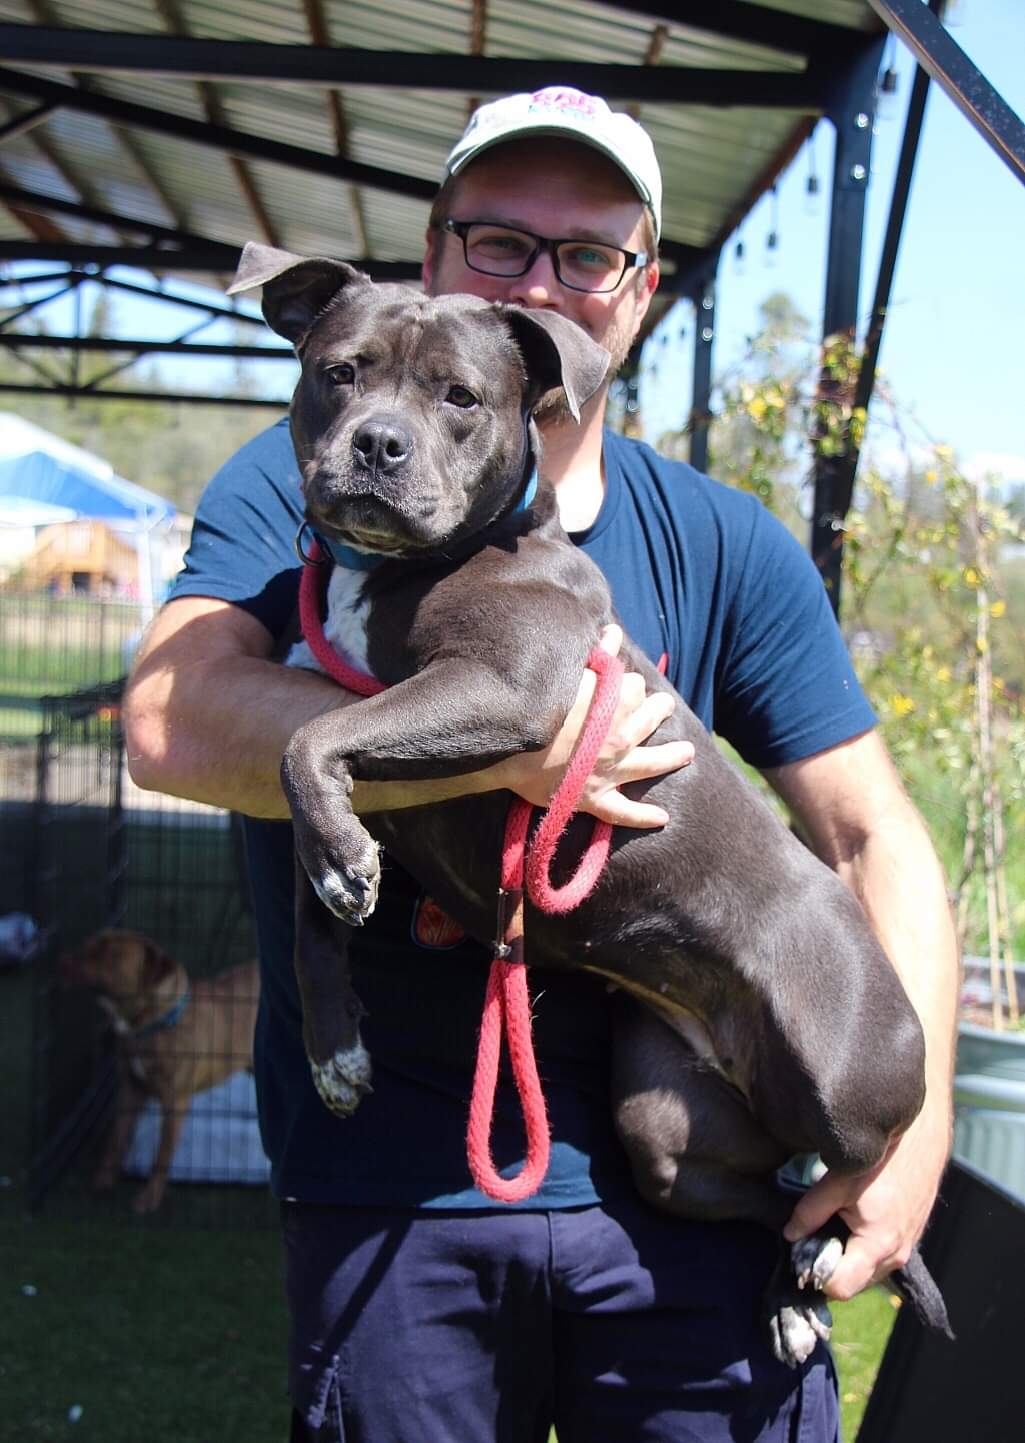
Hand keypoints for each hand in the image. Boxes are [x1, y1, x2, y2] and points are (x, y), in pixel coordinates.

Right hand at [494, 625, 693, 827]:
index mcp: (613, 704)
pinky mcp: (593, 798)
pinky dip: (642, 816)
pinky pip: (621, 812)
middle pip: (649, 719)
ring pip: (649, 763)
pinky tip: (662, 818)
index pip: (634, 685)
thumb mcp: (566, 675)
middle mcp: (618, 739)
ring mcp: (609, 771)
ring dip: (671, 756)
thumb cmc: (534, 708)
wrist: (507, 748)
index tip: (619, 679)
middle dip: (657, 709)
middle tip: (662, 705)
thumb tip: (613, 634)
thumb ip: (595, 656)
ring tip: (687, 752)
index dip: (627, 680)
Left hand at [783, 1101, 949, 1299]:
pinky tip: (855, 1219)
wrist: (920, 1140)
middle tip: (816, 1235)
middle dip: (831, 1267)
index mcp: (877, 1245)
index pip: (840, 1288)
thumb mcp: (837, 1182)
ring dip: (848, 1257)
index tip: (803, 1252)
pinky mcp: (910, 1238)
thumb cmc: (880, 1159)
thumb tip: (790, 1235)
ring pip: (868, 1272)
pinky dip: (864, 1247)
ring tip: (837, 1223)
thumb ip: (810, 1212)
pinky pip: (881, 1257)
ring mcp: (906, 1249)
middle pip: (854, 1284)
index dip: (816, 1274)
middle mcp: (896, 1256)